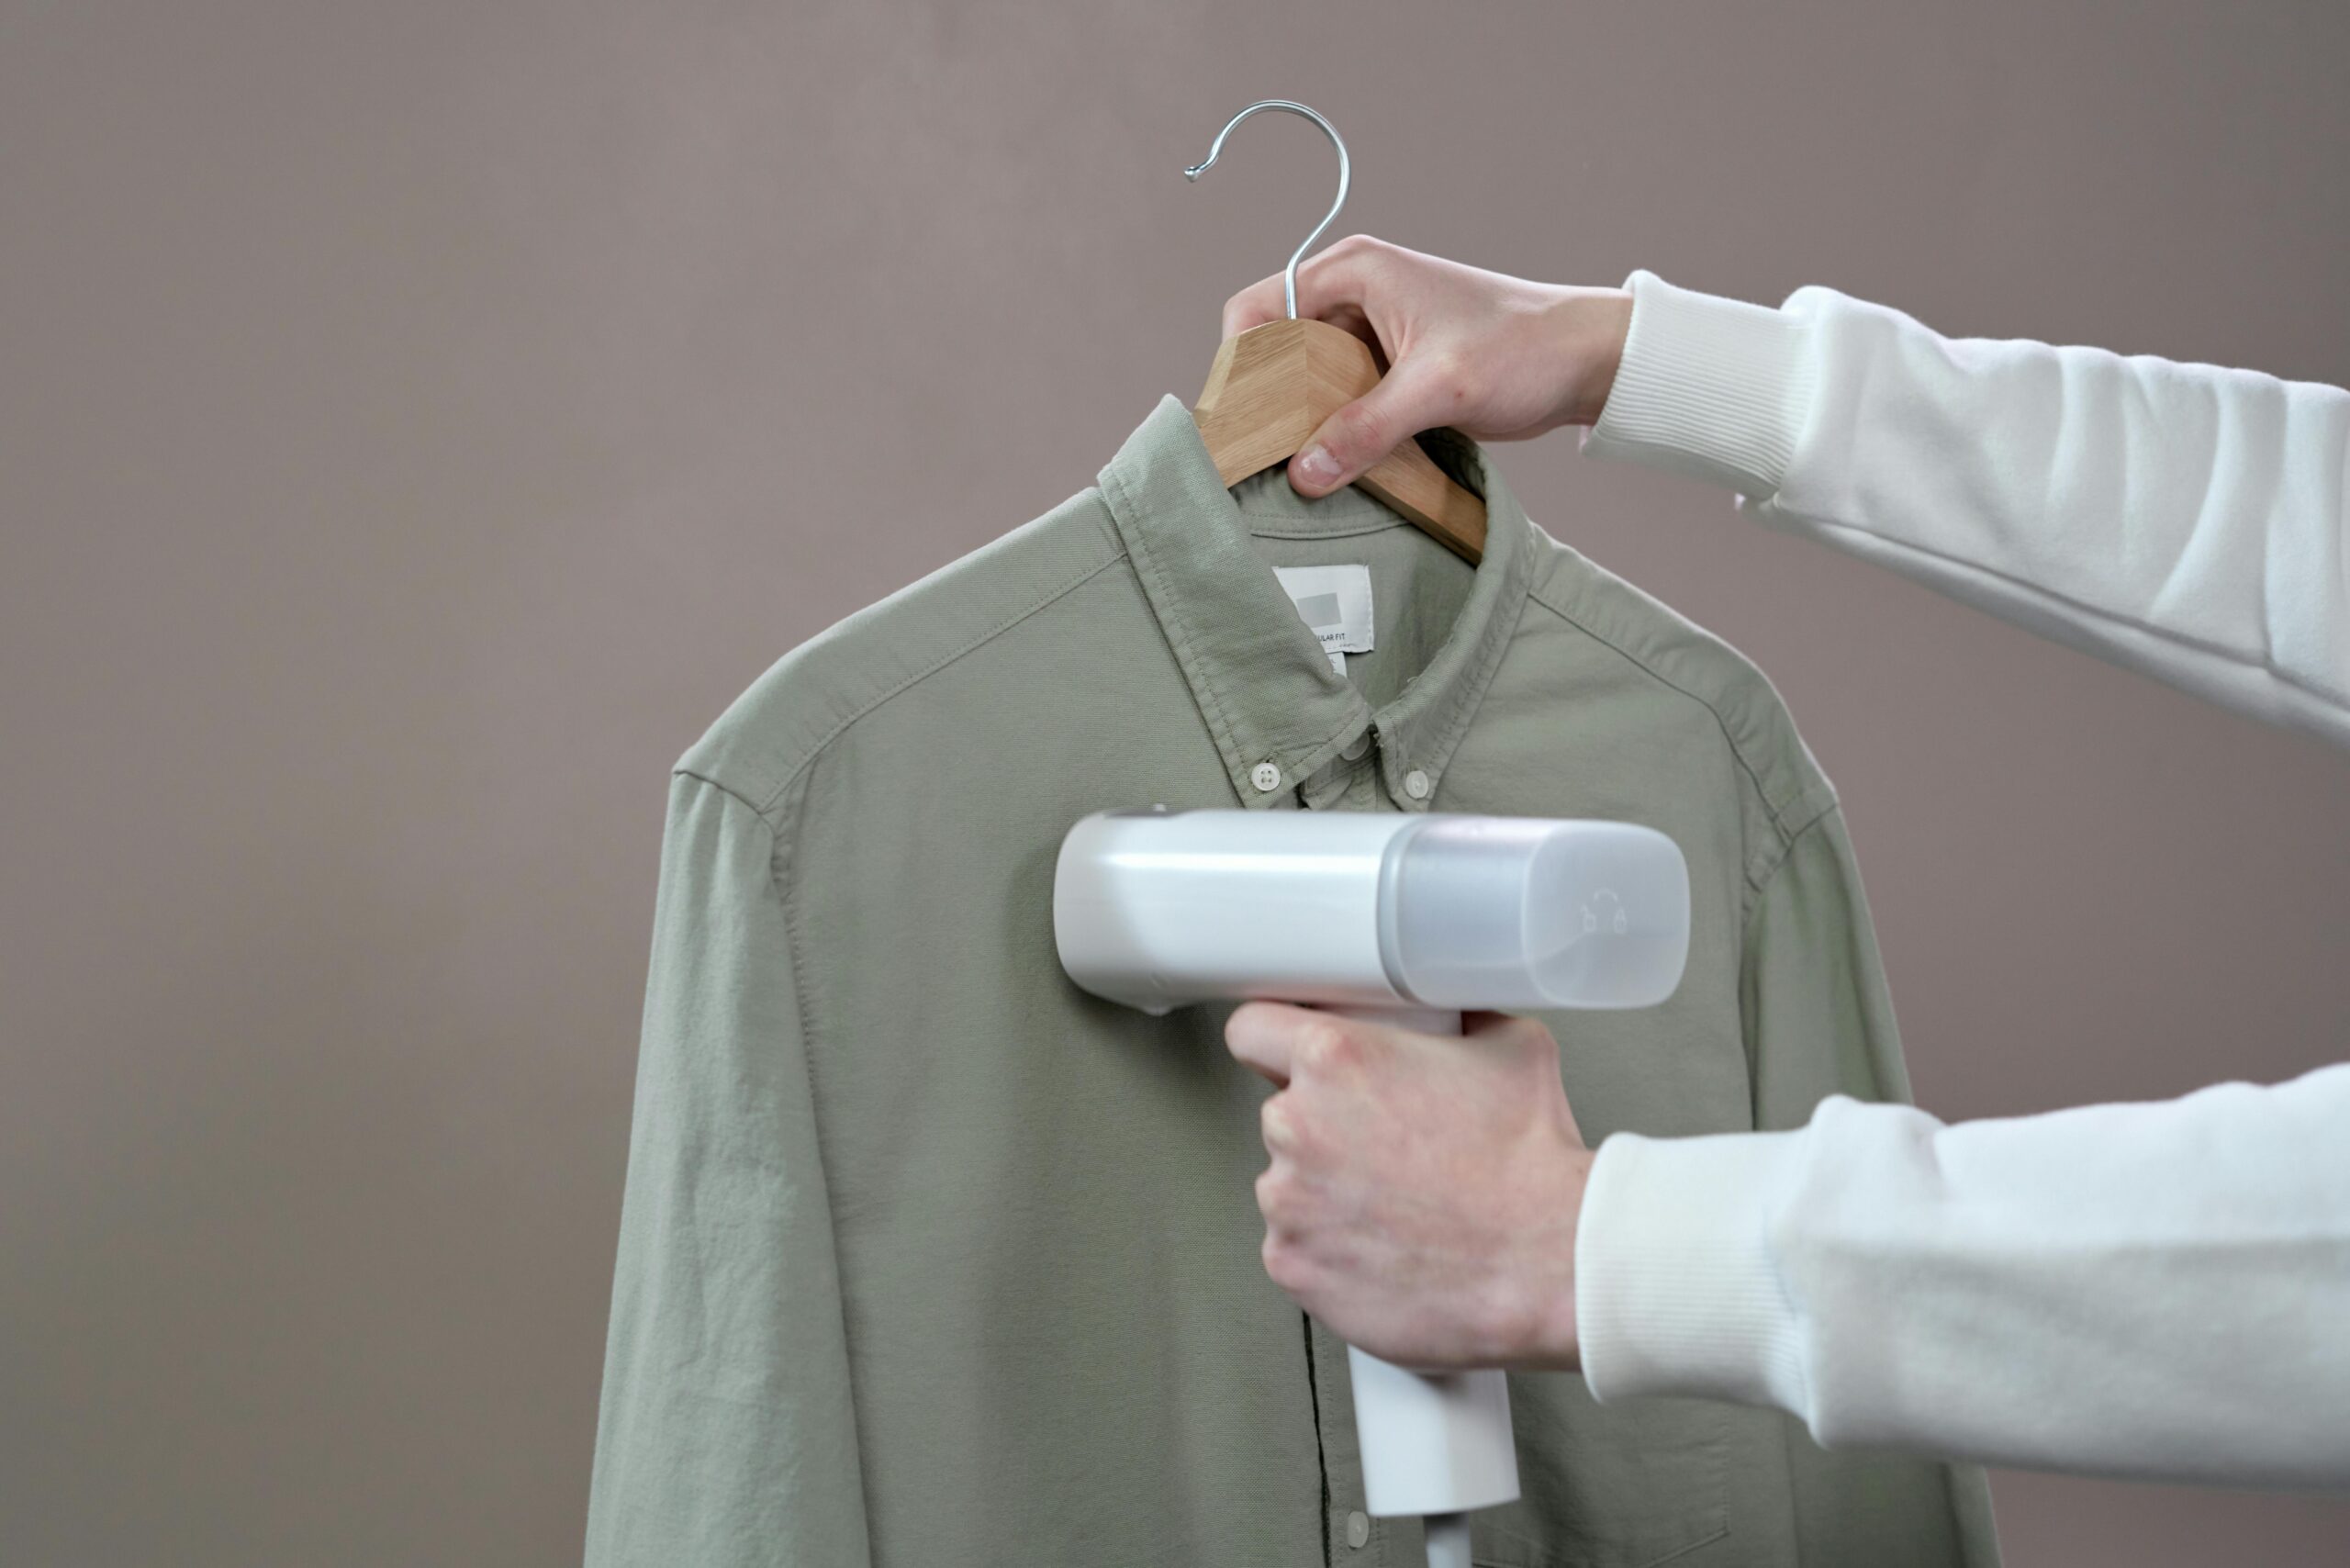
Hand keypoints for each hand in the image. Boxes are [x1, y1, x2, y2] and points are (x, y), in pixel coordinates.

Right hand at [1221, 235, 1633, 498]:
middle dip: (1268, 402)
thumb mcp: (1438, 389)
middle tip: (1270, 457)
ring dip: (1301, 422)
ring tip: (1304, 465)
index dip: (1238, 366)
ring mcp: (1370, 333)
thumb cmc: (1523, 349)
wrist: (1586, 361)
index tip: (1241, 423)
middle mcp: (1353, 294)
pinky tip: (1338, 463)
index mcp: (1354, 271)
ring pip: (1303, 380)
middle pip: (1274, 349)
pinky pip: (1338, 400)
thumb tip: (1303, 473)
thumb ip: (1366, 429)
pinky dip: (1333, 430)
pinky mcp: (1389, 368)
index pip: (1257, 310)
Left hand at [1223, 1001, 1593, 1370]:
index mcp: (1335, 1058)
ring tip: (1397, 1206)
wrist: (1549, 1259)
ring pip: (1289, 1186)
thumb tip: (1456, 1012)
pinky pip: (1296, 1249)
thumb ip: (1459, 1019)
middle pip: (1283, 1113)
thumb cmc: (1531, 1161)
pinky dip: (1331, 1252)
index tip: (1284, 1057)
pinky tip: (1387, 1247)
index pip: (1252, 1030)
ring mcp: (1289, 1203)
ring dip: (1326, 1193)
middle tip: (1387, 1146)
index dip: (1274, 1042)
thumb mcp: (1510, 1045)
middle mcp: (1298, 1126)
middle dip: (1325, 1127)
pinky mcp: (1294, 1267)